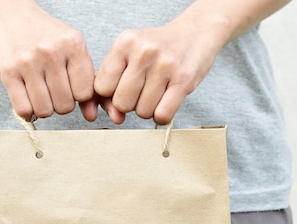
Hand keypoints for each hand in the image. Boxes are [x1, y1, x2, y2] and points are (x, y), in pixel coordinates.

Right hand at [0, 0, 96, 119]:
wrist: (13, 17)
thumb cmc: (48, 37)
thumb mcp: (73, 51)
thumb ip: (87, 83)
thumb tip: (91, 116)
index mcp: (73, 45)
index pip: (85, 93)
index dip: (79, 96)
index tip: (72, 87)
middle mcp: (51, 52)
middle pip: (65, 105)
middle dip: (62, 103)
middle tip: (55, 90)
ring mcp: (28, 62)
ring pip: (45, 110)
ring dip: (45, 108)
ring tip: (43, 93)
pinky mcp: (8, 72)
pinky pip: (23, 109)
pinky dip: (28, 110)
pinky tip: (29, 98)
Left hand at [94, 8, 229, 124]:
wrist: (195, 32)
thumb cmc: (157, 49)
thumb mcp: (129, 55)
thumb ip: (114, 84)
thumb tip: (115, 117)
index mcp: (124, 43)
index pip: (102, 88)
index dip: (111, 95)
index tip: (123, 88)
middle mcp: (143, 51)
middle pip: (121, 103)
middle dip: (130, 104)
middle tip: (142, 91)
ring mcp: (164, 65)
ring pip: (142, 112)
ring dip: (148, 109)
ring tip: (157, 92)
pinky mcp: (184, 79)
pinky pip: (163, 114)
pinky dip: (163, 116)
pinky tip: (166, 102)